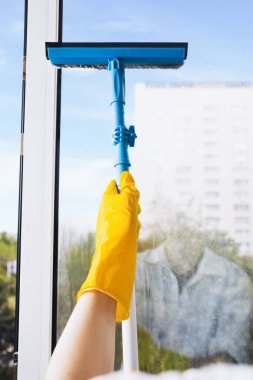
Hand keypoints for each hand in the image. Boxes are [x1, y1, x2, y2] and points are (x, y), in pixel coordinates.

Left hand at [77, 171, 140, 321]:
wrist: (116, 252)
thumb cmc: (121, 224)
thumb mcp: (128, 200)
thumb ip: (129, 187)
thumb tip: (126, 174)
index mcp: (107, 198)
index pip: (115, 184)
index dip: (125, 184)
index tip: (133, 187)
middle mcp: (107, 209)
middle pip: (125, 199)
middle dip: (134, 203)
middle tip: (136, 209)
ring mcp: (111, 222)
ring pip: (129, 213)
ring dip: (135, 217)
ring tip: (134, 224)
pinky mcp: (116, 233)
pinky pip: (129, 226)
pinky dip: (133, 228)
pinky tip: (133, 234)